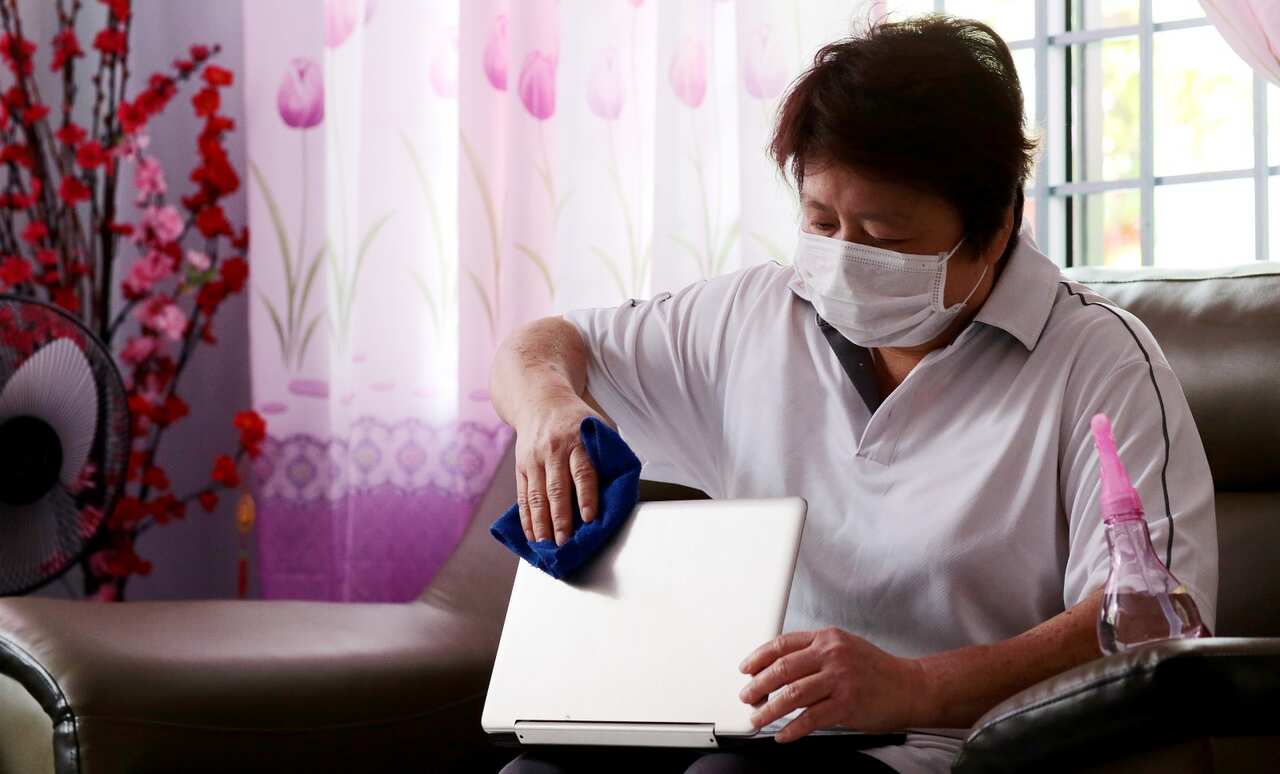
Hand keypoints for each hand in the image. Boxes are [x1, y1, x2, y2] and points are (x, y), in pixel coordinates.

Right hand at [513, 389, 601, 545]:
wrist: (540, 400)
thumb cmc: (577, 420)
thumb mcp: (596, 428)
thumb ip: (606, 455)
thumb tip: (619, 489)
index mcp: (577, 440)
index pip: (583, 472)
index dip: (587, 496)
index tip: (589, 518)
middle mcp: (553, 450)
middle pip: (557, 489)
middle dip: (561, 518)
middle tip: (566, 543)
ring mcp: (534, 460)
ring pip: (537, 496)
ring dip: (542, 524)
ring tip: (547, 546)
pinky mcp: (521, 467)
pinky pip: (523, 497)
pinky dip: (527, 518)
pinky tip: (532, 536)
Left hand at [737, 627, 927, 741]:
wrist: (911, 687)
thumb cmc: (876, 670)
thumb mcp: (844, 648)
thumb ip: (814, 653)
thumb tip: (778, 668)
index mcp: (828, 638)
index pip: (782, 644)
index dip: (758, 657)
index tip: (746, 669)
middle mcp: (832, 655)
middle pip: (782, 669)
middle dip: (758, 686)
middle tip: (747, 697)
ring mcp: (840, 679)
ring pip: (792, 695)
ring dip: (769, 710)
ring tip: (757, 718)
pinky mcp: (847, 704)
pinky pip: (810, 719)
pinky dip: (791, 729)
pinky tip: (782, 734)